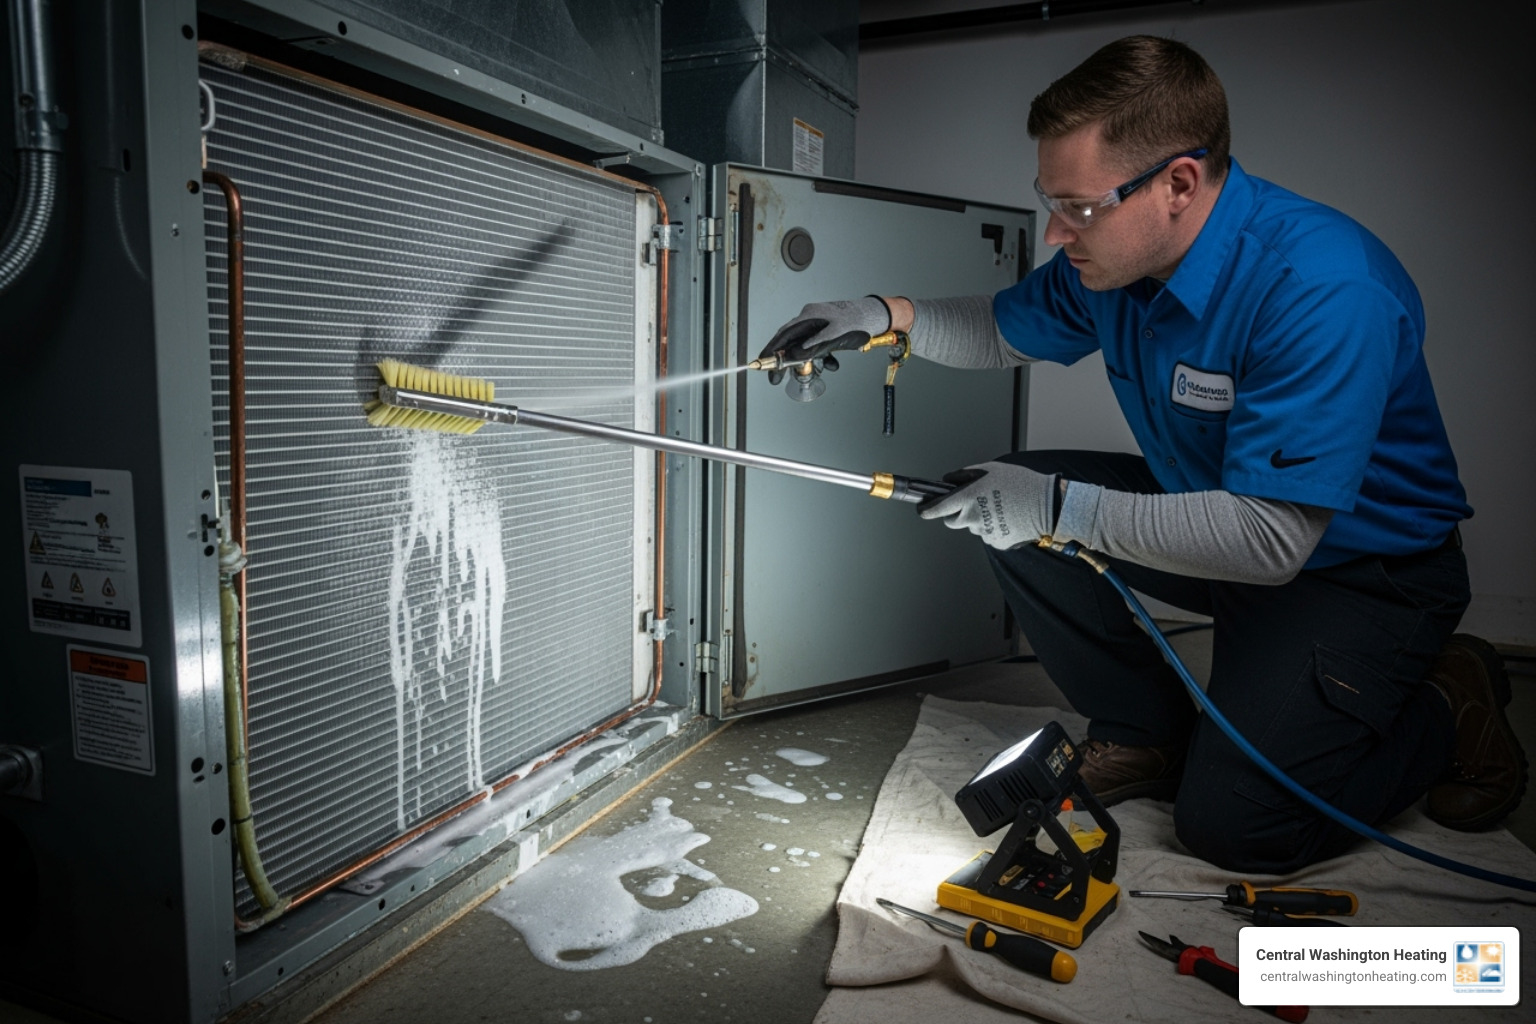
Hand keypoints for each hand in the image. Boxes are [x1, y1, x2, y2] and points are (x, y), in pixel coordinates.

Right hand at [758, 298, 891, 383]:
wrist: (878, 316)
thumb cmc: (859, 321)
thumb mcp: (835, 336)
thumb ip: (813, 346)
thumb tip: (795, 355)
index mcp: (809, 315)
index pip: (784, 334)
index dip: (772, 349)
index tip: (764, 361)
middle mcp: (811, 318)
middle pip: (791, 340)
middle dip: (786, 359)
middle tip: (778, 376)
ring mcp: (819, 323)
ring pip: (805, 345)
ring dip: (806, 359)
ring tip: (809, 371)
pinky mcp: (827, 329)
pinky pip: (817, 345)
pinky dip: (821, 356)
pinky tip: (830, 363)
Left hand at [916, 462, 1059, 550]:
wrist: (1047, 504)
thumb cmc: (1020, 483)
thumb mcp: (990, 469)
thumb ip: (964, 475)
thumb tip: (948, 481)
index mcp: (967, 498)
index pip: (935, 509)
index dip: (926, 510)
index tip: (922, 510)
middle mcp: (972, 517)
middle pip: (952, 521)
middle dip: (957, 514)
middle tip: (974, 504)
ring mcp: (984, 532)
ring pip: (973, 527)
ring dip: (979, 520)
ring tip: (999, 508)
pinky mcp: (996, 542)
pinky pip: (988, 535)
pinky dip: (994, 528)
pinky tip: (1007, 518)